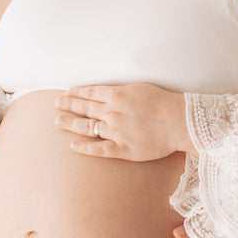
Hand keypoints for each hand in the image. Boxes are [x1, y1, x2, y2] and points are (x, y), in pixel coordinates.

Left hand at [55, 83, 190, 160]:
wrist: (180, 122)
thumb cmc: (164, 103)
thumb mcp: (139, 88)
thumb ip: (120, 91)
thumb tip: (105, 93)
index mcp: (116, 95)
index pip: (89, 93)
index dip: (75, 93)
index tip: (66, 94)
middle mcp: (112, 112)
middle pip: (84, 108)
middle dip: (67, 105)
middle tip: (56, 105)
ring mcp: (115, 131)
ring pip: (86, 127)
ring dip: (70, 124)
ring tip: (58, 122)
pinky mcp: (122, 149)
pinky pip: (98, 149)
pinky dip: (84, 147)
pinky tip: (73, 145)